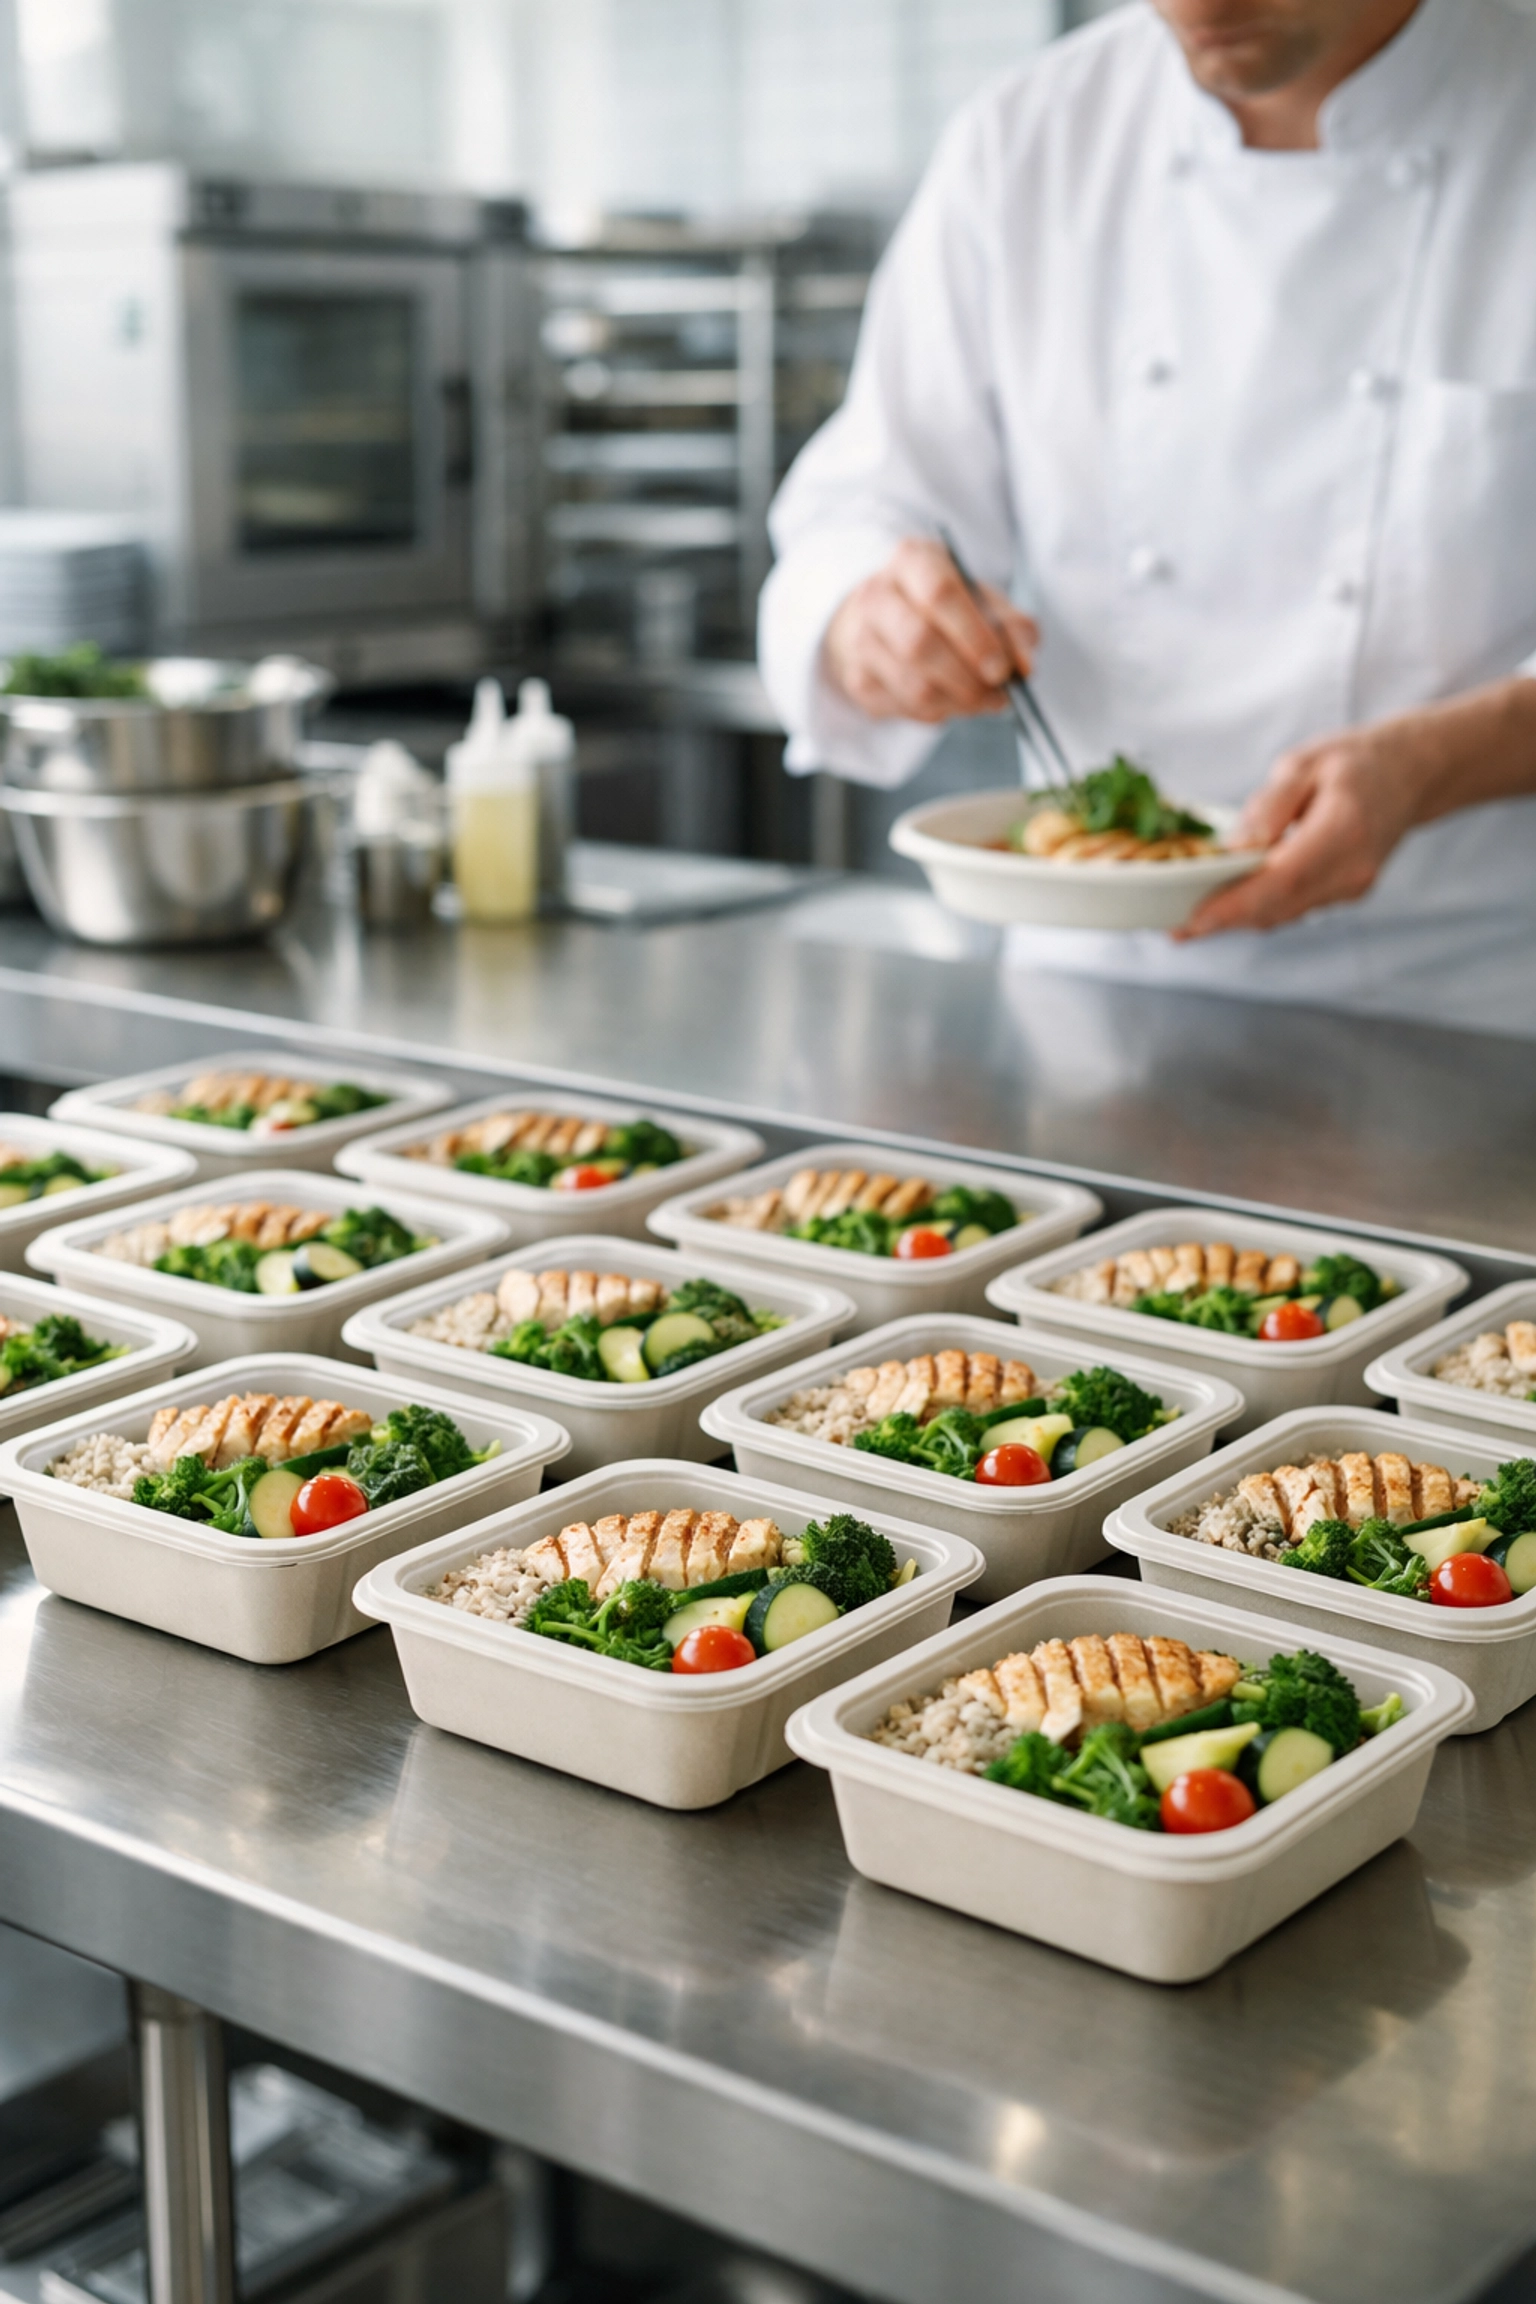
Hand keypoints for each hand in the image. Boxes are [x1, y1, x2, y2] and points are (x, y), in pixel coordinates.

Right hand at [823, 538, 1037, 722]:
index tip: (1002, 668)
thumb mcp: (981, 598)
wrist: (883, 617)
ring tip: (986, 701)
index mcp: (911, 561)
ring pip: (913, 685)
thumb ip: (1012, 625)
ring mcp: (860, 640)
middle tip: (999, 693)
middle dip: (967, 676)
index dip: (975, 635)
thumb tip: (1025, 665)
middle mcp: (876, 596)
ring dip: (958, 702)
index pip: (940, 594)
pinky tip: (956, 702)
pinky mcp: (858, 679)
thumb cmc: (941, 606)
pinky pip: (906, 708)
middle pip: (920, 644)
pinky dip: (940, 713)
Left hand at [1175, 719, 1430, 940]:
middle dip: (1223, 920)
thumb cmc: (1354, 762)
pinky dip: (1259, 907)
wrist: (1409, 774)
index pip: (1281, 881)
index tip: (1192, 921)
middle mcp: (1352, 869)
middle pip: (1277, 907)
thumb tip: (1233, 849)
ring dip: (1237, 918)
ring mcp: (1352, 887)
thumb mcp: (1303, 764)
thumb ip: (1268, 808)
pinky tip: (1227, 901)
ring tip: (1188, 917)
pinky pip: (1293, 907)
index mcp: (1344, 831)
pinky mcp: (1346, 894)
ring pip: (1283, 913)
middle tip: (1173, 926)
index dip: (1233, 906)